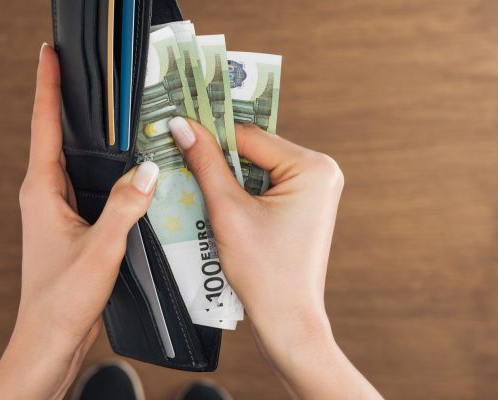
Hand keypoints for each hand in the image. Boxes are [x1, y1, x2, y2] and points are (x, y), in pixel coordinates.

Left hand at [0, 43, 158, 398]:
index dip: (46, 85)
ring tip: (110, 110)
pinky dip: (104, 170)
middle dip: (69, 100)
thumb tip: (149, 171)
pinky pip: (89, 185)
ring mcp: (56, 209)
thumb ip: (126, 208)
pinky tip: (126, 169)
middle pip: (56, 135)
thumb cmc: (62, 300)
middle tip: (84, 70)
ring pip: (74, 161)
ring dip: (89, 137)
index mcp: (42, 191)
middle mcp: (44, 195)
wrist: (49, 340)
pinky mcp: (70, 225)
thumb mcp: (102, 250)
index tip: (49, 53)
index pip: (43, 125)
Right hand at [166, 117, 380, 398]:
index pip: (248, 135)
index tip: (176, 129)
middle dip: (218, 158)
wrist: (287, 320)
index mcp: (312, 167)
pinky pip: (263, 184)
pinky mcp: (303, 204)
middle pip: (253, 148)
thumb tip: (183, 125)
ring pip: (255, 166)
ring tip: (196, 187)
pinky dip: (238, 190)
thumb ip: (205, 162)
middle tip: (181, 159)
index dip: (209, 134)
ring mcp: (315, 188)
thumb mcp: (227, 211)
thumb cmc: (264, 273)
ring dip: (226, 175)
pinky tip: (216, 203)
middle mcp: (321, 171)